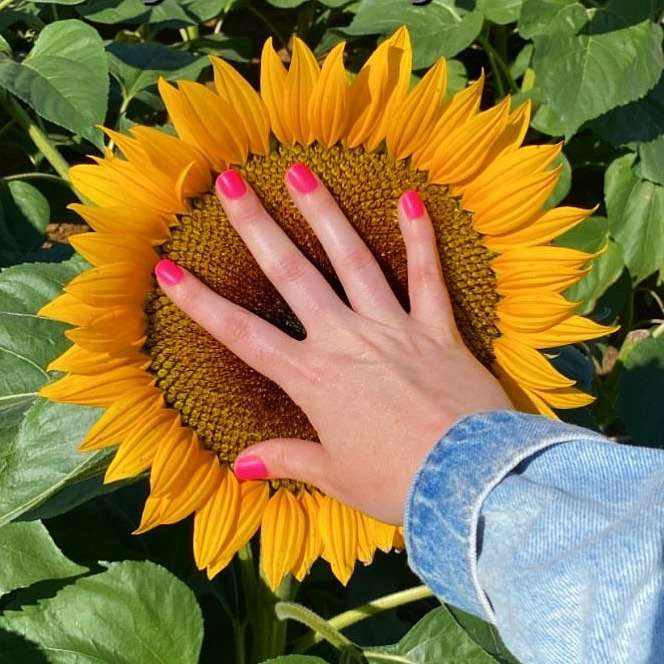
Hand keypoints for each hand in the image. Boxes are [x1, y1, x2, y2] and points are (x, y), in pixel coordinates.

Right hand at [154, 163, 512, 524]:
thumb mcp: (336, 477)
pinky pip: (427, 277)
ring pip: (353, 261)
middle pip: (292, 277)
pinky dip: (420, 238)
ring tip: (300, 172)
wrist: (470, 482)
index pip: (244, 335)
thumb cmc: (398, 484)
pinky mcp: (438, 330)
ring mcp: (393, 329)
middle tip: (230, 184)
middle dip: (257, 227)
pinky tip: (409, 199)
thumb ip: (288, 461)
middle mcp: (346, 342)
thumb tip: (240, 466)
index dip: (202, 303)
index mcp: (314, 380)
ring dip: (324, 214)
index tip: (169, 270)